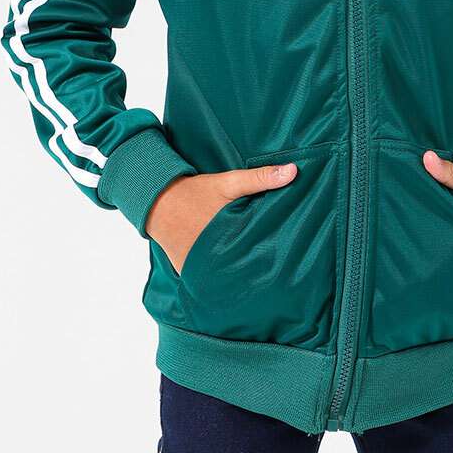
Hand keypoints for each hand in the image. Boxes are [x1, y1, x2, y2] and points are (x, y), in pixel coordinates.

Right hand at [145, 162, 297, 275]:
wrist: (158, 201)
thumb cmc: (196, 192)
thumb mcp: (228, 182)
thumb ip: (260, 178)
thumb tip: (294, 171)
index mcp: (227, 234)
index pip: (257, 251)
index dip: (271, 253)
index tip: (285, 255)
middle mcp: (212, 256)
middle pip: (242, 267)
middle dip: (256, 268)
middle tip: (274, 270)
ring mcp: (198, 267)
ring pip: (224, 277)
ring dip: (236, 275)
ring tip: (256, 281)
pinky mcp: (187, 273)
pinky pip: (206, 279)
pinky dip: (217, 278)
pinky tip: (231, 280)